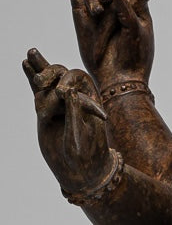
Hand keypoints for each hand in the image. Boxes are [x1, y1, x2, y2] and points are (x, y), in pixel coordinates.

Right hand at [22, 48, 112, 192]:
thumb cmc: (85, 155)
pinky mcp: (46, 111)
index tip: (63, 94)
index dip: (68, 82)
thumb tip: (68, 91)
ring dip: (41, 69)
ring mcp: (60, 104)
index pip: (78, 79)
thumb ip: (74, 114)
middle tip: (42, 81)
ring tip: (31, 55)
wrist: (80, 171)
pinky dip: (32, 76)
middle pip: (64, 74)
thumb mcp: (80, 136)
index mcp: (89, 98)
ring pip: (50, 80)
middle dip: (53, 73)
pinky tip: (26, 62)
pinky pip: (39, 91)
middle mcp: (75, 98)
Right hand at [68, 0, 166, 87]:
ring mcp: (100, 14)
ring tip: (99, 13)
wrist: (120, 76)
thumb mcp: (137, 28)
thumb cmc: (136, 54)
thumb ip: (128, 8)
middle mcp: (117, 7)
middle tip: (108, 0)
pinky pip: (78, 1)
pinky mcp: (84, 22)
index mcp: (136, 6)